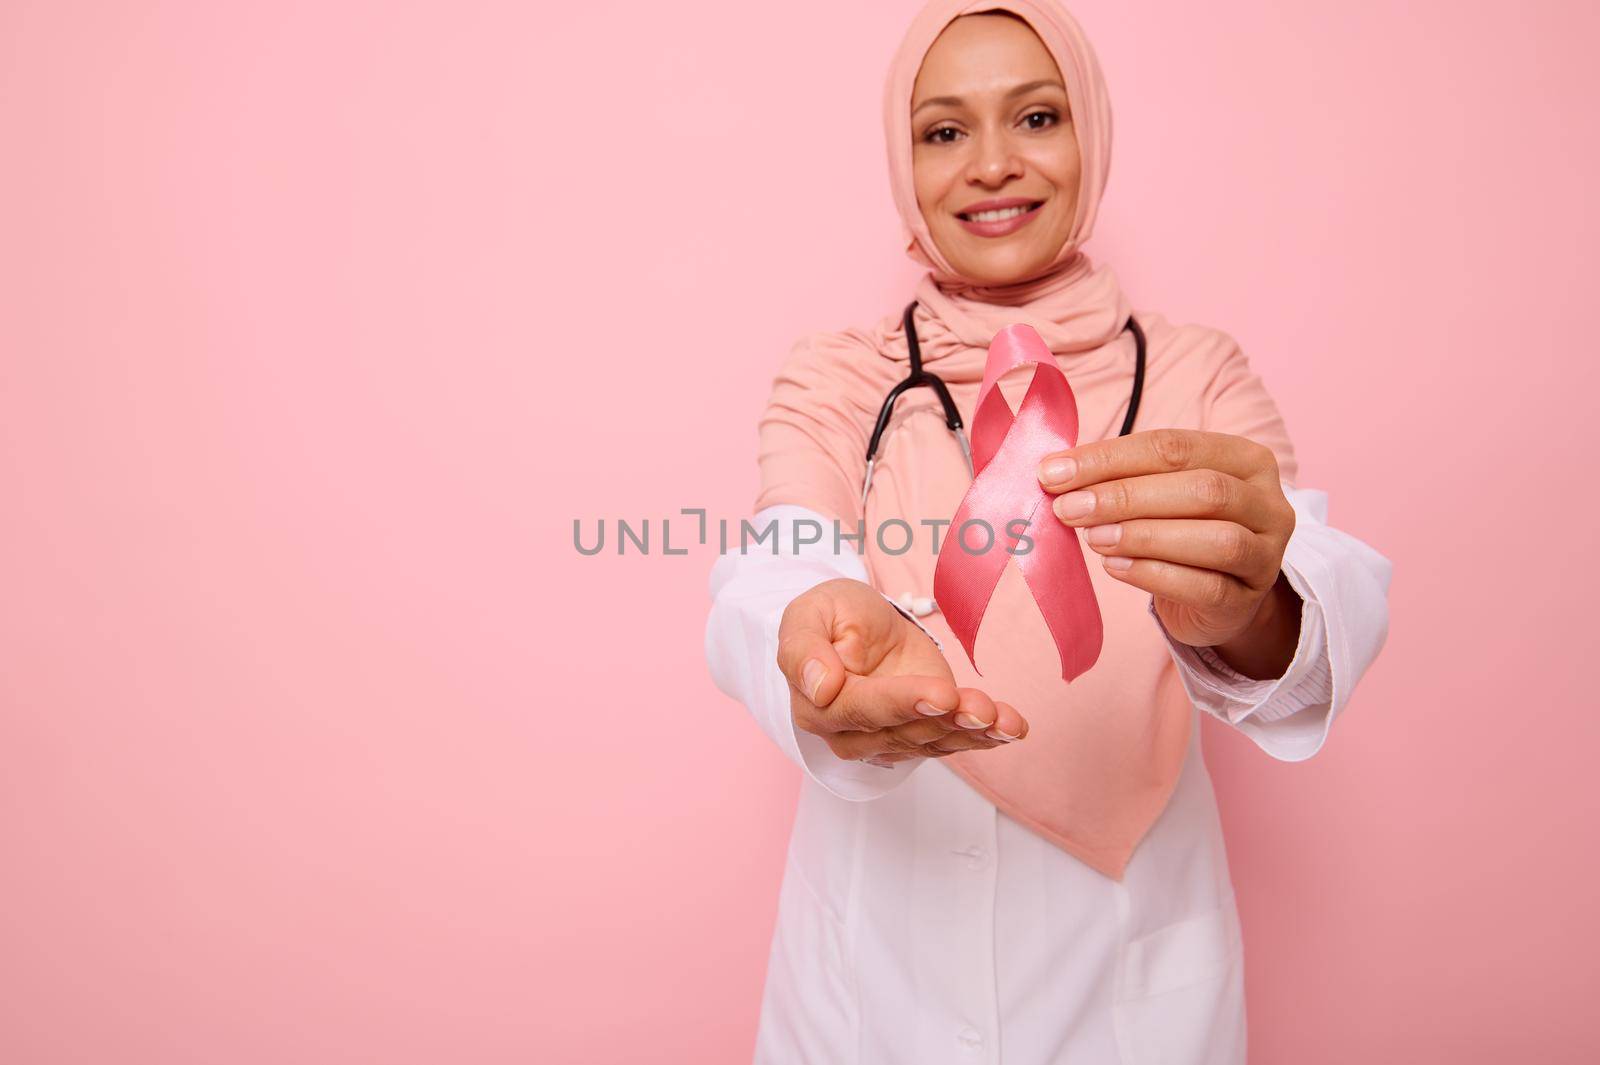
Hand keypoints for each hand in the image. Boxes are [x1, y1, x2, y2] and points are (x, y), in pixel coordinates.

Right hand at [776, 578, 1027, 767]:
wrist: (859, 624)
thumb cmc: (832, 616)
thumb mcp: (809, 614)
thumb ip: (803, 649)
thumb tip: (820, 688)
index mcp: (818, 706)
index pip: (861, 708)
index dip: (902, 703)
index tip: (940, 694)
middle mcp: (853, 734)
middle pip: (902, 732)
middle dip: (946, 720)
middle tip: (981, 708)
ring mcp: (890, 738)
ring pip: (933, 740)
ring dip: (972, 732)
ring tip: (1002, 718)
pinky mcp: (924, 732)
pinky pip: (955, 741)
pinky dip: (987, 736)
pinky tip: (1013, 729)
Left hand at [1037, 429, 1301, 676]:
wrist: (1219, 598)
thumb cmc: (1183, 530)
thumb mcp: (1159, 494)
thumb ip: (1121, 479)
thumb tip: (1055, 473)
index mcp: (1244, 459)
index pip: (1175, 447)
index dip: (1111, 458)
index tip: (1054, 472)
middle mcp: (1268, 502)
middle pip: (1203, 490)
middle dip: (1127, 497)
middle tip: (1069, 508)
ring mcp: (1266, 553)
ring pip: (1216, 539)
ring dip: (1145, 536)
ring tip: (1094, 538)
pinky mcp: (1248, 599)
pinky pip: (1206, 587)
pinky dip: (1156, 575)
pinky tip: (1116, 568)